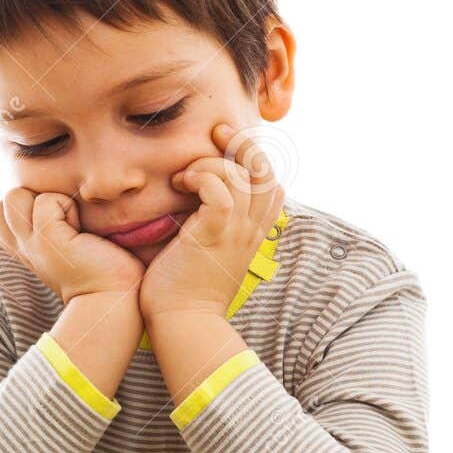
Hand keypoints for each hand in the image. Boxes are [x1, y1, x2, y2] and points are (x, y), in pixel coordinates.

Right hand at [0, 188, 144, 303]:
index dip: (29, 206)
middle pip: (6, 199)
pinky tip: (82, 229)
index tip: (58, 224)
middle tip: (64, 220)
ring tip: (71, 223)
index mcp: (23, 248)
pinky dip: (68, 205)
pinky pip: (47, 200)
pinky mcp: (47, 239)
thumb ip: (53, 226)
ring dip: (48, 199)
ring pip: (14, 195)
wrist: (111, 299)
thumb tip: (58, 201)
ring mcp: (31, 243)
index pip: (0, 211)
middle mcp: (22, 246)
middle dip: (34, 197)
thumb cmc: (99, 271)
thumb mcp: (66, 247)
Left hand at [139, 122, 286, 321]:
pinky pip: (220, 187)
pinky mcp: (216, 232)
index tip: (226, 148)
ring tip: (185, 177)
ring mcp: (237, 231)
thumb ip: (211, 226)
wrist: (182, 321)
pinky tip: (180, 185)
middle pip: (266, 170)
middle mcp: (251, 229)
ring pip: (242, 173)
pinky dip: (200, 176)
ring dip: (212, 163)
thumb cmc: (184, 290)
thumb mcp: (207, 252)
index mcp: (252, 234)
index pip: (272, 184)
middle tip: (218, 131)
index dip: (255, 159)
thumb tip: (193, 203)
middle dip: (244, 143)